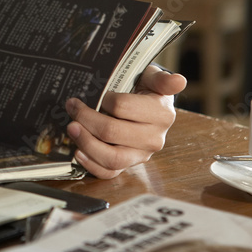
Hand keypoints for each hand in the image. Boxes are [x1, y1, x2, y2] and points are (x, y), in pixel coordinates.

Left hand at [65, 66, 186, 178]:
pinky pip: (109, 172)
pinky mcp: (129, 166)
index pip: (123, 107)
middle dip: (87, 119)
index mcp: (161, 114)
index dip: (104, 99)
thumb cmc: (147, 90)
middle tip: (72, 107)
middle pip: (112, 133)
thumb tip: (179, 81)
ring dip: (86, 143)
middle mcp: (154, 138)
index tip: (97, 92)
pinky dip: (91, 164)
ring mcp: (141, 155)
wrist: (150, 107)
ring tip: (72, 128)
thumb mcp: (154, 78)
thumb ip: (162, 79)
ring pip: (111, 158)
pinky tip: (78, 151)